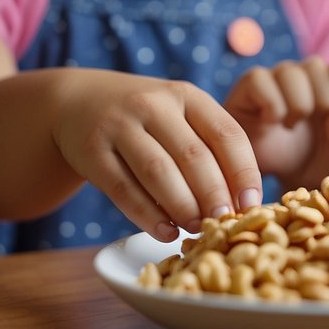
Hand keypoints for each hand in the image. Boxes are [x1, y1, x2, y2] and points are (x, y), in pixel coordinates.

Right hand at [51, 72, 262, 241]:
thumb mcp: (179, 114)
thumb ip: (209, 146)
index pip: (227, 134)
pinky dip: (147, 215)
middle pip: (194, 155)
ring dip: (183, 206)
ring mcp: (119, 126)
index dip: (244, 172)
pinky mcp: (90, 151)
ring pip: (158, 172)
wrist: (76, 101)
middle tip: (224, 223)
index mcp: (187, 95)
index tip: (252, 204)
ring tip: (197, 229)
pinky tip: (165, 232)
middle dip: (214, 195)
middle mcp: (154, 105)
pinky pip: (123, 188)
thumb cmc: (147, 118)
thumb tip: (243, 201)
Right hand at [224, 58, 328, 188]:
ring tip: (291, 126)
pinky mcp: (251, 85)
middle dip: (320, 101)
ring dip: (296, 105)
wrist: (280, 182)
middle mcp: (309, 75)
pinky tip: (272, 122)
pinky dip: (271, 105)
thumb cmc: (319, 161)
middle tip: (314, 126)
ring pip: (289, 72)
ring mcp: (279, 78)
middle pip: (316, 65)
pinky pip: (260, 79)